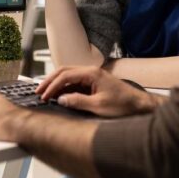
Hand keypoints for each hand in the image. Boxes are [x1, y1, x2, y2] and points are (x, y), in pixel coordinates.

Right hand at [35, 66, 156, 116]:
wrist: (139, 105)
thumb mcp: (99, 106)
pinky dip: (64, 87)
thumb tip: (61, 99)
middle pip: (64, 71)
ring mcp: (92, 76)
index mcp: (91, 73)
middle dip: (50, 81)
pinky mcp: (93, 83)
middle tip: (38, 92)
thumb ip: (78, 101)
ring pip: (68, 75)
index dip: (52, 86)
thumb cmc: (123, 105)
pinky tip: (59, 95)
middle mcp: (90, 71)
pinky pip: (74, 82)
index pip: (65, 75)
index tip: (44, 96)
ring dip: (56, 83)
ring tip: (45, 93)